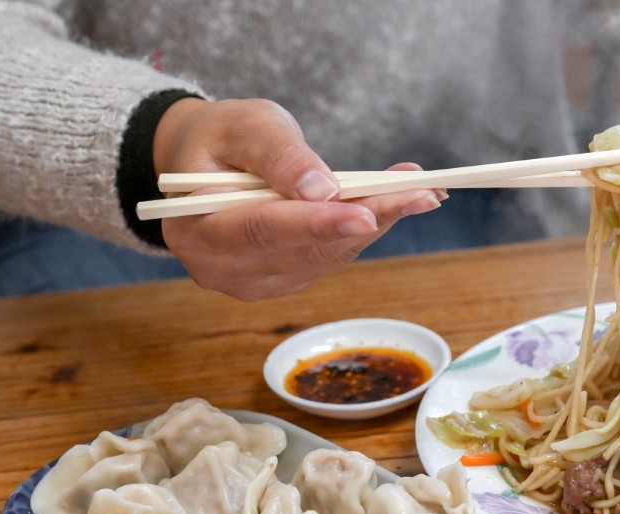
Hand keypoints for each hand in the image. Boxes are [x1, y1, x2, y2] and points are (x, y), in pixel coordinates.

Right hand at [152, 98, 444, 299]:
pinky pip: (330, 260)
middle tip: (422, 194)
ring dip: (377, 225)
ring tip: (422, 192)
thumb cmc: (221, 138)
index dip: (316, 224)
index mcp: (197, 228)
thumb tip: (322, 190)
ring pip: (326, 259)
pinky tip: (397, 204)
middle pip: (304, 250)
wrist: (205, 163)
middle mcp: (221, 267)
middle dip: (368, 220)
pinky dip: (365, 231)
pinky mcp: (283, 281)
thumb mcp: (245, 125)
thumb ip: (278, 155)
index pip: (262, 230)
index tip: (366, 213)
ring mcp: (253, 281)